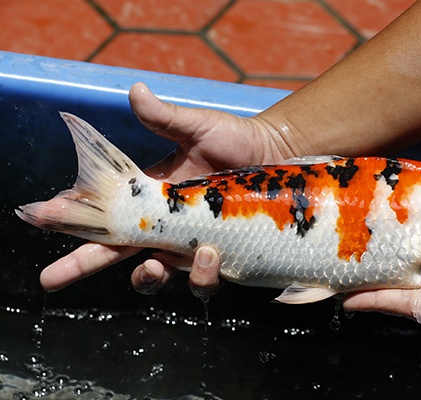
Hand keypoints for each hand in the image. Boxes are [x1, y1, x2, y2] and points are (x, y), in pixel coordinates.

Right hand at [39, 82, 291, 294]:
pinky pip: (200, 281)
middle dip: (79, 264)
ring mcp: (189, 243)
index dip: (73, 219)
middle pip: (114, 252)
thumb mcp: (198, 127)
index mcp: (151, 195)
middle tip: (51, 278)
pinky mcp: (220, 256)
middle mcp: (164, 225)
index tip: (45, 217)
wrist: (278, 156)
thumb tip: (135, 90)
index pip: (104, 211)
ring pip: (154, 274)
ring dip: (147, 275)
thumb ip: (165, 118)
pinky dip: (198, 275)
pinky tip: (208, 254)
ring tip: (159, 262)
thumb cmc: (236, 139)